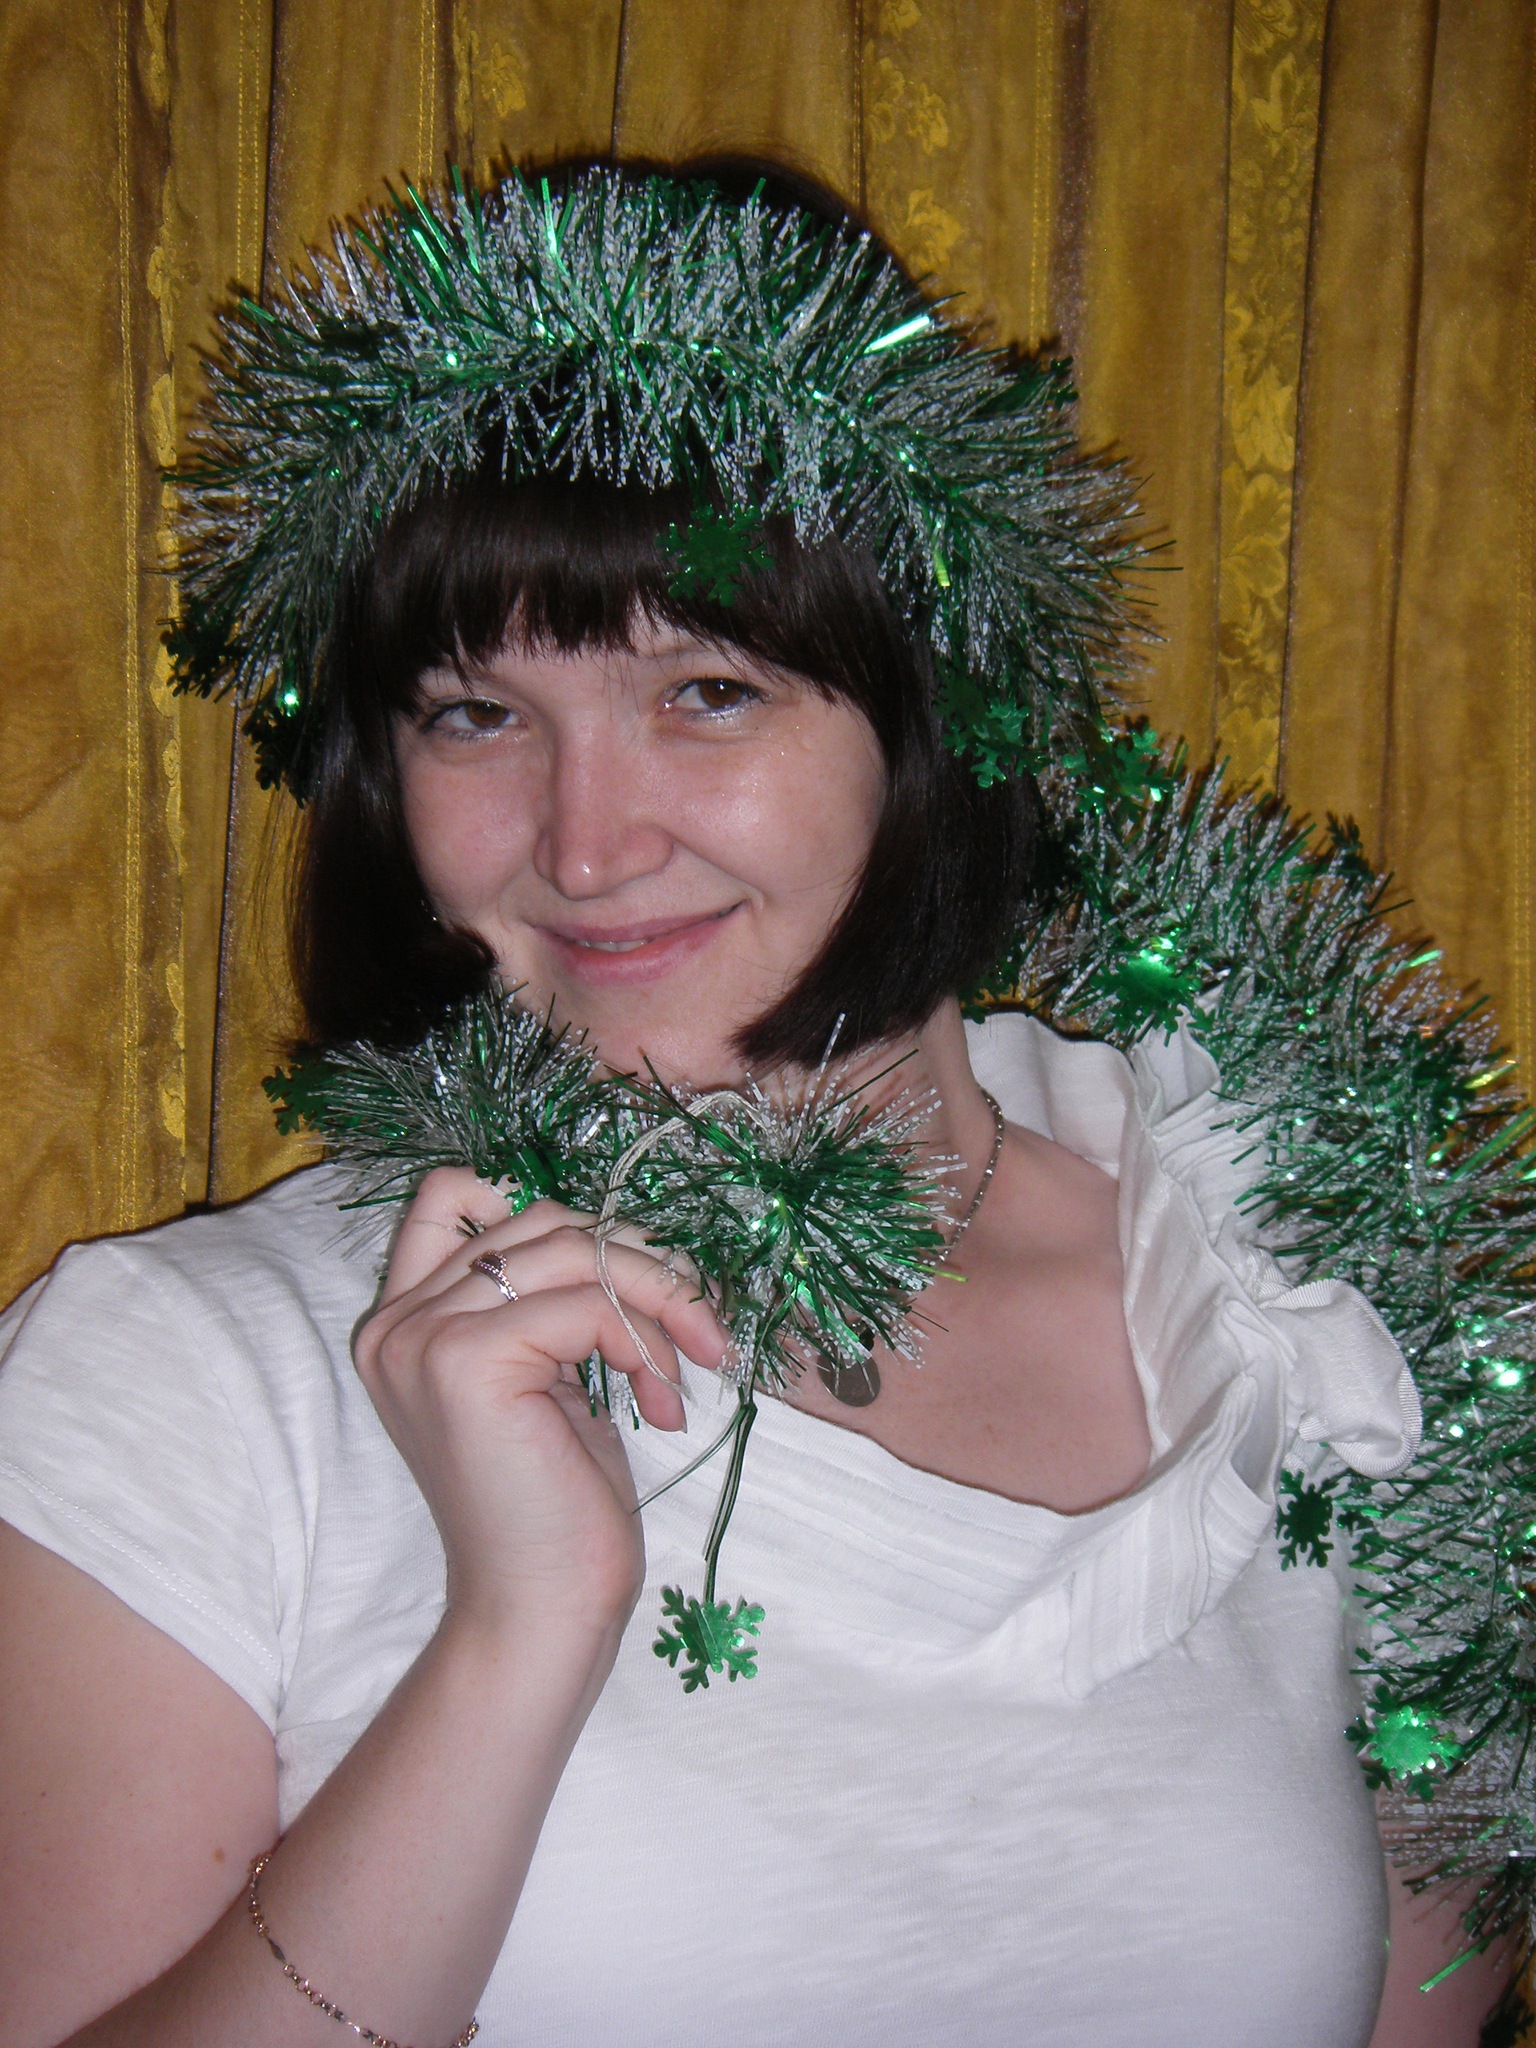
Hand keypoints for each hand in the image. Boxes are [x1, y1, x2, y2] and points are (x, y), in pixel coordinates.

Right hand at [355, 1168, 729, 1646]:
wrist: (538, 1613)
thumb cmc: (555, 1507)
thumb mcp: (549, 1379)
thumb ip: (551, 1300)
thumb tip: (623, 1232)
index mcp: (402, 1321)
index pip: (453, 1192)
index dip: (548, 1209)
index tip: (622, 1271)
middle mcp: (396, 1321)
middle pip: (538, 1217)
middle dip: (637, 1262)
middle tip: (696, 1330)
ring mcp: (422, 1337)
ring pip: (573, 1250)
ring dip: (655, 1300)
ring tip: (687, 1367)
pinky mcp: (465, 1360)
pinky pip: (588, 1303)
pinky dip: (645, 1339)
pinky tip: (663, 1401)